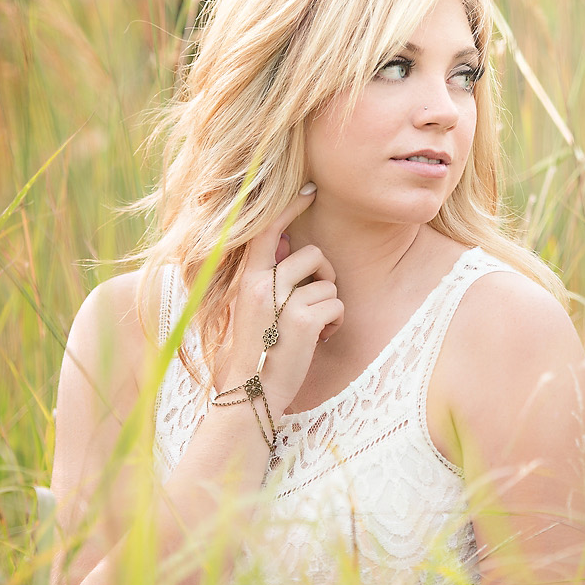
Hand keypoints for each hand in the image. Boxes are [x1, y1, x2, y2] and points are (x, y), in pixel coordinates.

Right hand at [216, 187, 341, 419]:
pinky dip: (335, 323)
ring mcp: (283, 302)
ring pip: (328, 281)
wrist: (252, 393)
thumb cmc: (258, 350)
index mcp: (248, 278)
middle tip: (312, 304)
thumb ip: (268, 277)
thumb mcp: (254, 307)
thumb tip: (286, 244)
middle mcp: (262, 285)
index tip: (309, 191)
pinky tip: (319, 340)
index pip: (268, 229)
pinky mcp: (304, 320)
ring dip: (329, 303)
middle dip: (323, 275)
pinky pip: (337, 305)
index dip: (289, 206)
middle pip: (312, 254)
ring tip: (312, 327)